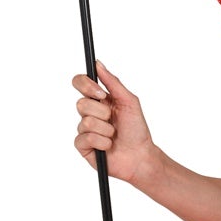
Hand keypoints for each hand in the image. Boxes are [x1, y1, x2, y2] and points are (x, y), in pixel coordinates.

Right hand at [71, 60, 164, 190]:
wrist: (141, 156)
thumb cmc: (137, 130)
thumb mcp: (129, 102)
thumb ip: (113, 82)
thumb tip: (98, 64)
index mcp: (99, 99)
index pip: (80, 83)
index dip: (85, 85)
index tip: (99, 92)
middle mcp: (90, 113)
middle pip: (81, 103)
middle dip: (102, 112)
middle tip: (113, 120)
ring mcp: (85, 130)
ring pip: (86, 122)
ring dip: (105, 129)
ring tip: (113, 135)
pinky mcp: (84, 146)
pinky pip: (85, 138)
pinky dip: (101, 142)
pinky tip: (108, 146)